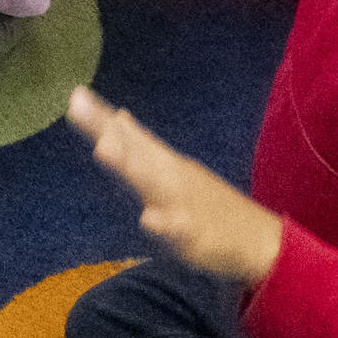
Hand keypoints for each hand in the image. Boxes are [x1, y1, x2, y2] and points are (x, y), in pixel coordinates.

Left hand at [65, 89, 285, 285]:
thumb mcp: (175, 172)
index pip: (130, 136)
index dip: (101, 118)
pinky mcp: (198, 235)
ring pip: (153, 182)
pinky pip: (179, 229)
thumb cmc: (212, 208)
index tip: (74, 95)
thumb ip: (143, 148)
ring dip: (130, 163)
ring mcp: (185, 203)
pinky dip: (164, 223)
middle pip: (134, 149)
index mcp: (166, 164)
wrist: (263, 242)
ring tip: (102, 147)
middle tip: (76, 104)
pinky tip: (147, 219)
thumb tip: (116, 118)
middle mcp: (173, 176)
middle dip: (105, 129)